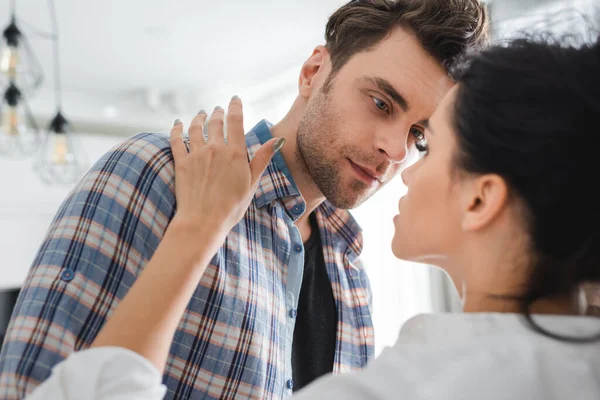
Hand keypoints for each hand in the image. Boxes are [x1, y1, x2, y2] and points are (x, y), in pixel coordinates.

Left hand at [169, 96, 284, 237]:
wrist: (204, 221)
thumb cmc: (231, 207)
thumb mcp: (252, 183)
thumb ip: (262, 159)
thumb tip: (276, 141)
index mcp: (235, 153)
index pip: (235, 121)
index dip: (235, 107)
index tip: (235, 99)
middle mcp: (215, 149)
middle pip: (216, 122)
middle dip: (218, 112)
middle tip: (218, 109)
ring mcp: (196, 155)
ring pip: (196, 127)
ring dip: (199, 117)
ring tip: (201, 113)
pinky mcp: (181, 163)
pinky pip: (177, 140)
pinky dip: (177, 129)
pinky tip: (178, 123)